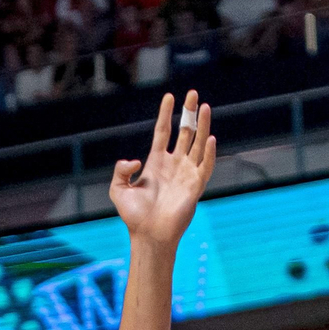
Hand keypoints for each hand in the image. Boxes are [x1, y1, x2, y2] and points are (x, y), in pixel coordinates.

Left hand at [111, 91, 216, 247]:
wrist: (148, 235)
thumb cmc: (134, 217)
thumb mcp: (118, 189)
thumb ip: (121, 170)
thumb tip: (134, 160)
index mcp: (156, 163)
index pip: (163, 132)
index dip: (166, 114)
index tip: (169, 97)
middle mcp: (174, 165)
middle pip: (185, 132)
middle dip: (190, 113)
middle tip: (194, 94)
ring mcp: (186, 174)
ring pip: (198, 144)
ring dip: (202, 126)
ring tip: (205, 107)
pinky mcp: (195, 186)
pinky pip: (205, 166)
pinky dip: (209, 153)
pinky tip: (210, 138)